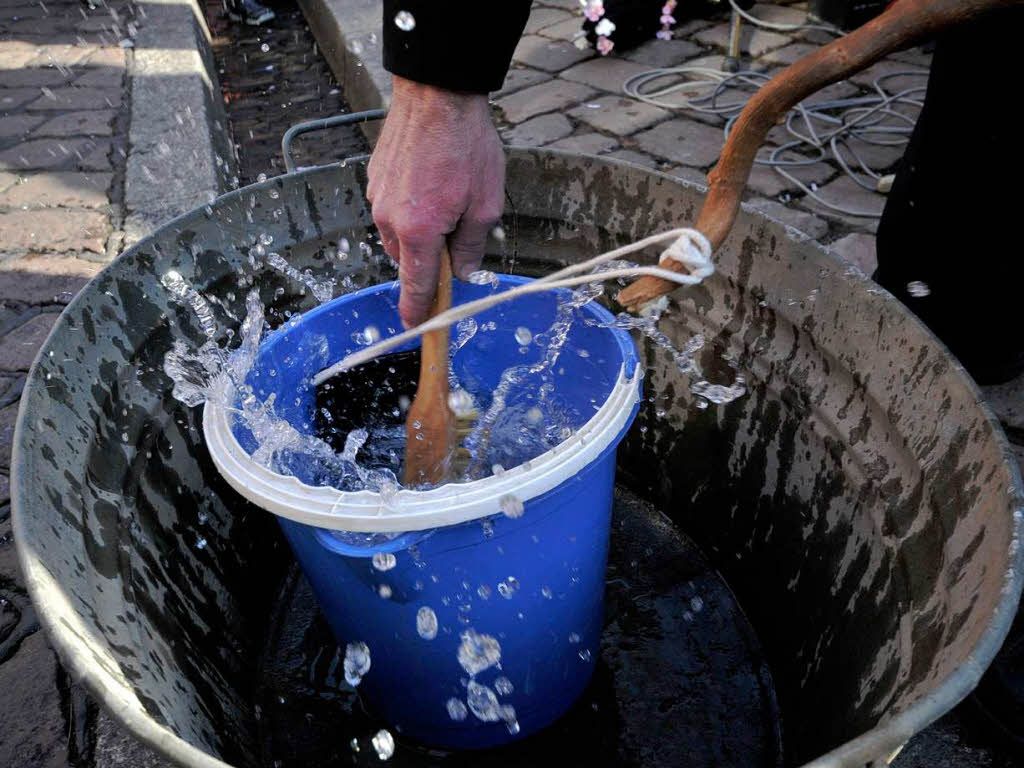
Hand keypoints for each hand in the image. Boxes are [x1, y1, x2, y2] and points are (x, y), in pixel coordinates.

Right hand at [367, 76, 504, 327]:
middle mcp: (390, 219)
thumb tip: (464, 273)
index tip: (417, 328)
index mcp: (419, 232)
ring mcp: (378, 198)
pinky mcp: (374, 180)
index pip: (415, 286)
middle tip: (458, 233)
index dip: (418, 311)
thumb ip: (472, 246)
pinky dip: (410, 209)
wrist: (437, 94)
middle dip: (431, 259)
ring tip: (448, 199)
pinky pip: (392, 210)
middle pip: (408, 261)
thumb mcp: (485, 204)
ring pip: (399, 236)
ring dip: (421, 232)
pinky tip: (431, 184)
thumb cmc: (466, 146)